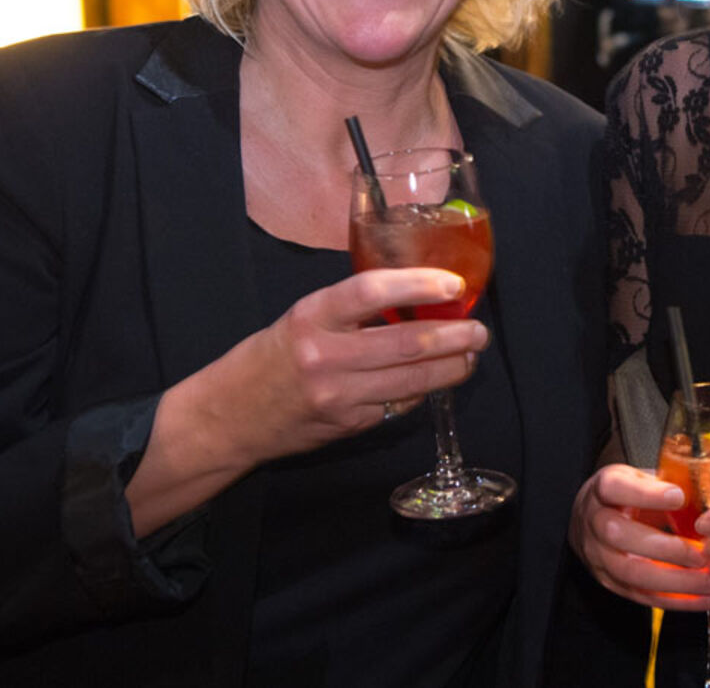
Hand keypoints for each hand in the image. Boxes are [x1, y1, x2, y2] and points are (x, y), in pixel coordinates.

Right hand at [211, 266, 488, 466]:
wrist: (230, 416)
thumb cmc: (270, 358)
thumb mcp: (302, 318)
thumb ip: (350, 309)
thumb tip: (413, 296)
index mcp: (311, 316)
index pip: (371, 291)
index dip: (418, 285)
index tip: (452, 284)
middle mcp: (324, 355)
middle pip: (404, 343)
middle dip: (453, 337)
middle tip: (479, 330)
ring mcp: (337, 396)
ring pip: (411, 382)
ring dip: (450, 368)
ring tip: (470, 356)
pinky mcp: (347, 425)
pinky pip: (397, 406)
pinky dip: (422, 392)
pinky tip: (436, 381)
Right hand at [570, 464, 709, 610]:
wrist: (596, 519)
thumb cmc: (630, 495)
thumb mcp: (644, 477)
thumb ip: (669, 483)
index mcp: (602, 488)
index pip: (613, 487)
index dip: (645, 493)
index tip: (679, 497)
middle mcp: (594, 522)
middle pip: (618, 535)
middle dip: (665, 549)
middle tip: (703, 555)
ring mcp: (598, 556)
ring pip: (631, 573)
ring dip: (676, 582)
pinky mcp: (611, 583)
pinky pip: (643, 597)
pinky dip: (678, 601)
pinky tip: (707, 598)